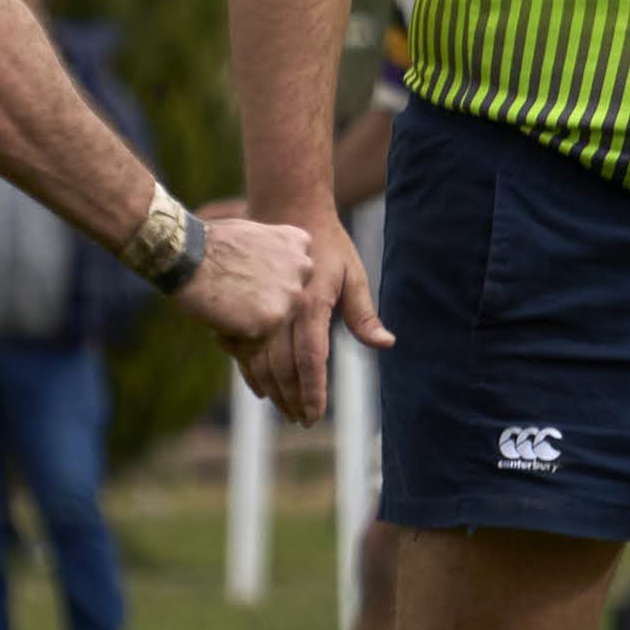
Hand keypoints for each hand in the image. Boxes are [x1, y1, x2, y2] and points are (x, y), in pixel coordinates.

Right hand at [210, 204, 377, 422]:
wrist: (286, 208)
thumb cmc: (329, 243)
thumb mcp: (353, 273)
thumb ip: (365, 313)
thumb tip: (386, 344)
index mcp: (312, 303)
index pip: (311, 357)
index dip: (312, 390)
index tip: (315, 415)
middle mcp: (283, 309)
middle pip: (282, 367)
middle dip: (292, 398)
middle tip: (302, 421)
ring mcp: (261, 307)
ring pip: (260, 361)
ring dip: (272, 391)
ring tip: (284, 411)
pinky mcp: (246, 305)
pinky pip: (244, 348)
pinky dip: (251, 372)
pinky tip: (261, 389)